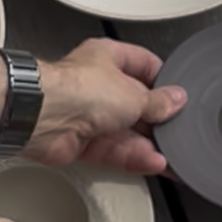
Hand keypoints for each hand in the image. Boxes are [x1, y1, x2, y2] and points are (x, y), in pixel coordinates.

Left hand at [26, 38, 185, 175]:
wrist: (44, 116)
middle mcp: (96, 84)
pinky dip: (132, 157)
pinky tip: (152, 162)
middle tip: (176, 130)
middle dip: (155, 119)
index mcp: (107, 58)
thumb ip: (158, 102)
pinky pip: (112, 150)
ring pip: (124, 131)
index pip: (142, 65)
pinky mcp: (79, 141)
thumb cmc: (76, 89)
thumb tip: (175, 100)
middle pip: (134, 103)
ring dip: (147, 144)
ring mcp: (86, 113)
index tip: (178, 96)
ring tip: (170, 155)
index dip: (162, 81)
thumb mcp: (133, 94)